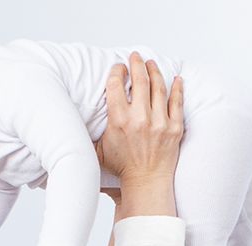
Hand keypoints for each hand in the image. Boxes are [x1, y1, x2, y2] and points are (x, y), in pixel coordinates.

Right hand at [92, 53, 183, 191]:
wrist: (146, 183)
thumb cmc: (122, 167)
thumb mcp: (98, 149)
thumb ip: (89, 132)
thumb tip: (73, 119)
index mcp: (119, 121)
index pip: (116, 84)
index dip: (117, 71)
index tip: (119, 68)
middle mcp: (140, 119)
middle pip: (140, 80)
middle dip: (137, 64)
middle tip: (136, 56)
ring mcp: (160, 123)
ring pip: (159, 87)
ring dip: (154, 71)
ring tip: (151, 63)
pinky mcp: (174, 128)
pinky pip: (177, 102)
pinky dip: (178, 88)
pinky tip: (176, 79)